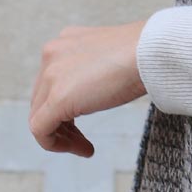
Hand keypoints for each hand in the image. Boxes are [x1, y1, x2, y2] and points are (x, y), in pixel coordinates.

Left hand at [29, 22, 147, 156]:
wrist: (152, 52)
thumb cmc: (145, 54)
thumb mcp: (111, 57)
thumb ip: (94, 69)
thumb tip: (97, 89)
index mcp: (65, 42)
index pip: (51, 81)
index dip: (64, 105)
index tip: (83, 121)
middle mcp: (52, 55)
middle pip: (42, 99)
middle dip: (62, 123)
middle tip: (83, 139)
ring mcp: (51, 75)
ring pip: (39, 116)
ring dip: (61, 136)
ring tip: (85, 147)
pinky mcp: (57, 99)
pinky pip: (41, 130)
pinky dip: (56, 144)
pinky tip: (84, 149)